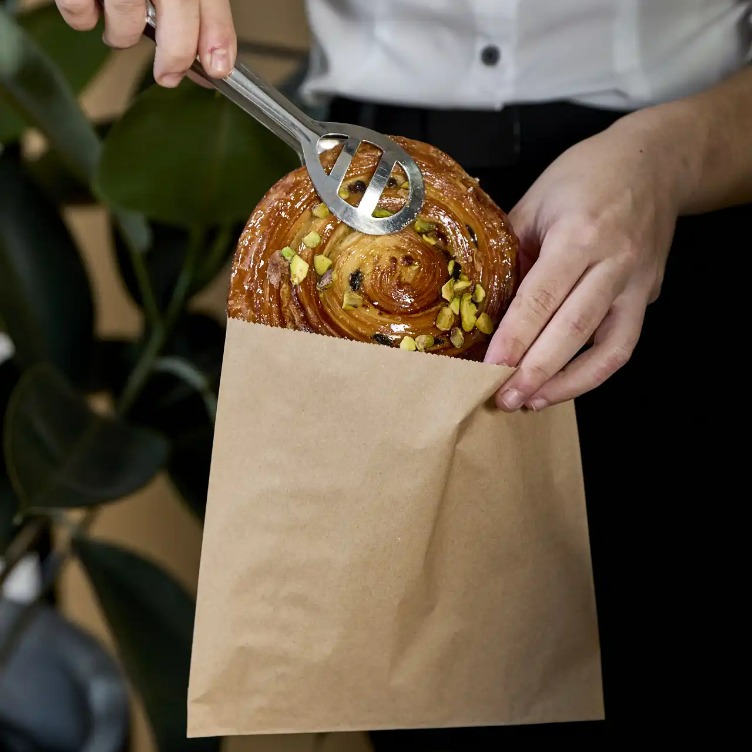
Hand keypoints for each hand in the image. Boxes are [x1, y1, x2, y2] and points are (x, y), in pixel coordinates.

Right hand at [55, 0, 236, 86]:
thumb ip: (193, 10)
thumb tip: (212, 60)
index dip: (217, 34)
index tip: (218, 67)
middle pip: (177, 3)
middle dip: (177, 52)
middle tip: (168, 74)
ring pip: (127, 14)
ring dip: (123, 34)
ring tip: (118, 25)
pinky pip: (79, 8)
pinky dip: (83, 17)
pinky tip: (90, 7)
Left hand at [484, 112, 687, 410]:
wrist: (656, 161)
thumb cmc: (587, 175)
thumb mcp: (536, 200)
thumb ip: (511, 251)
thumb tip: (484, 301)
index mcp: (579, 235)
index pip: (541, 298)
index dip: (514, 338)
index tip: (489, 369)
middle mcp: (613, 263)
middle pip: (572, 329)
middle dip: (536, 371)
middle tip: (504, 399)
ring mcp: (636, 283)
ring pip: (606, 347)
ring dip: (567, 383)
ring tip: (532, 402)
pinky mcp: (648, 296)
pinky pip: (623, 344)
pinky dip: (593, 372)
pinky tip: (564, 385)